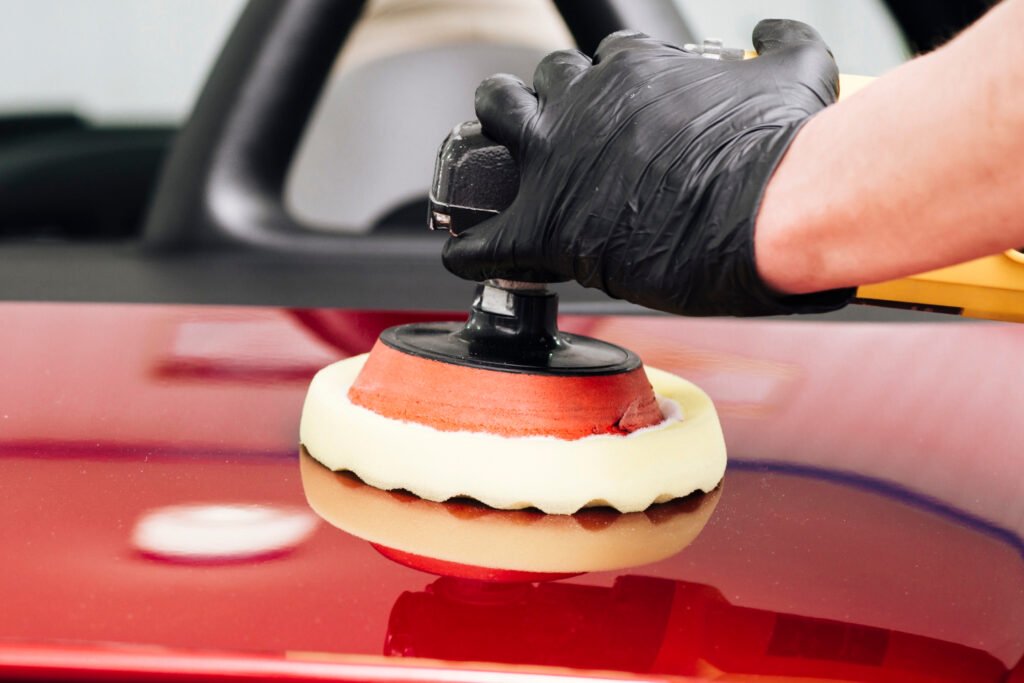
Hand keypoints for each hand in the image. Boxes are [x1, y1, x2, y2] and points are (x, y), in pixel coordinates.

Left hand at [442, 20, 853, 315]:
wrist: (767, 209)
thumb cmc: (779, 150)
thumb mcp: (797, 73)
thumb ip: (781, 44)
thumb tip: (772, 32)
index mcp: (637, 72)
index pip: (605, 61)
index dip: (609, 85)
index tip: (619, 111)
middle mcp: (587, 102)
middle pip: (544, 80)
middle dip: (547, 98)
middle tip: (560, 132)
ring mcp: (558, 158)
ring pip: (497, 120)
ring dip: (493, 137)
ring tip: (498, 164)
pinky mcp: (545, 223)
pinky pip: (482, 237)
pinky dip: (471, 246)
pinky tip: (467, 254)